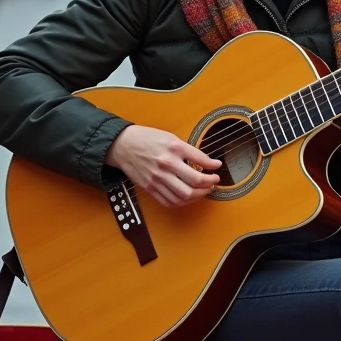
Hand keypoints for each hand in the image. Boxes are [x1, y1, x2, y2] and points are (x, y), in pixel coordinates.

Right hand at [104, 125, 221, 208]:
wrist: (122, 145)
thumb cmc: (147, 139)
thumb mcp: (170, 137)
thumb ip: (188, 150)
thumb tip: (206, 162)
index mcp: (174, 148)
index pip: (201, 160)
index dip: (213, 166)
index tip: (218, 167)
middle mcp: (166, 164)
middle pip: (195, 182)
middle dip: (209, 184)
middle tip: (213, 181)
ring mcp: (157, 178)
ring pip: (184, 195)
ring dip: (199, 195)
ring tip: (204, 190)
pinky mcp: (150, 188)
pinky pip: (170, 201)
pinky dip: (183, 202)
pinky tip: (189, 197)